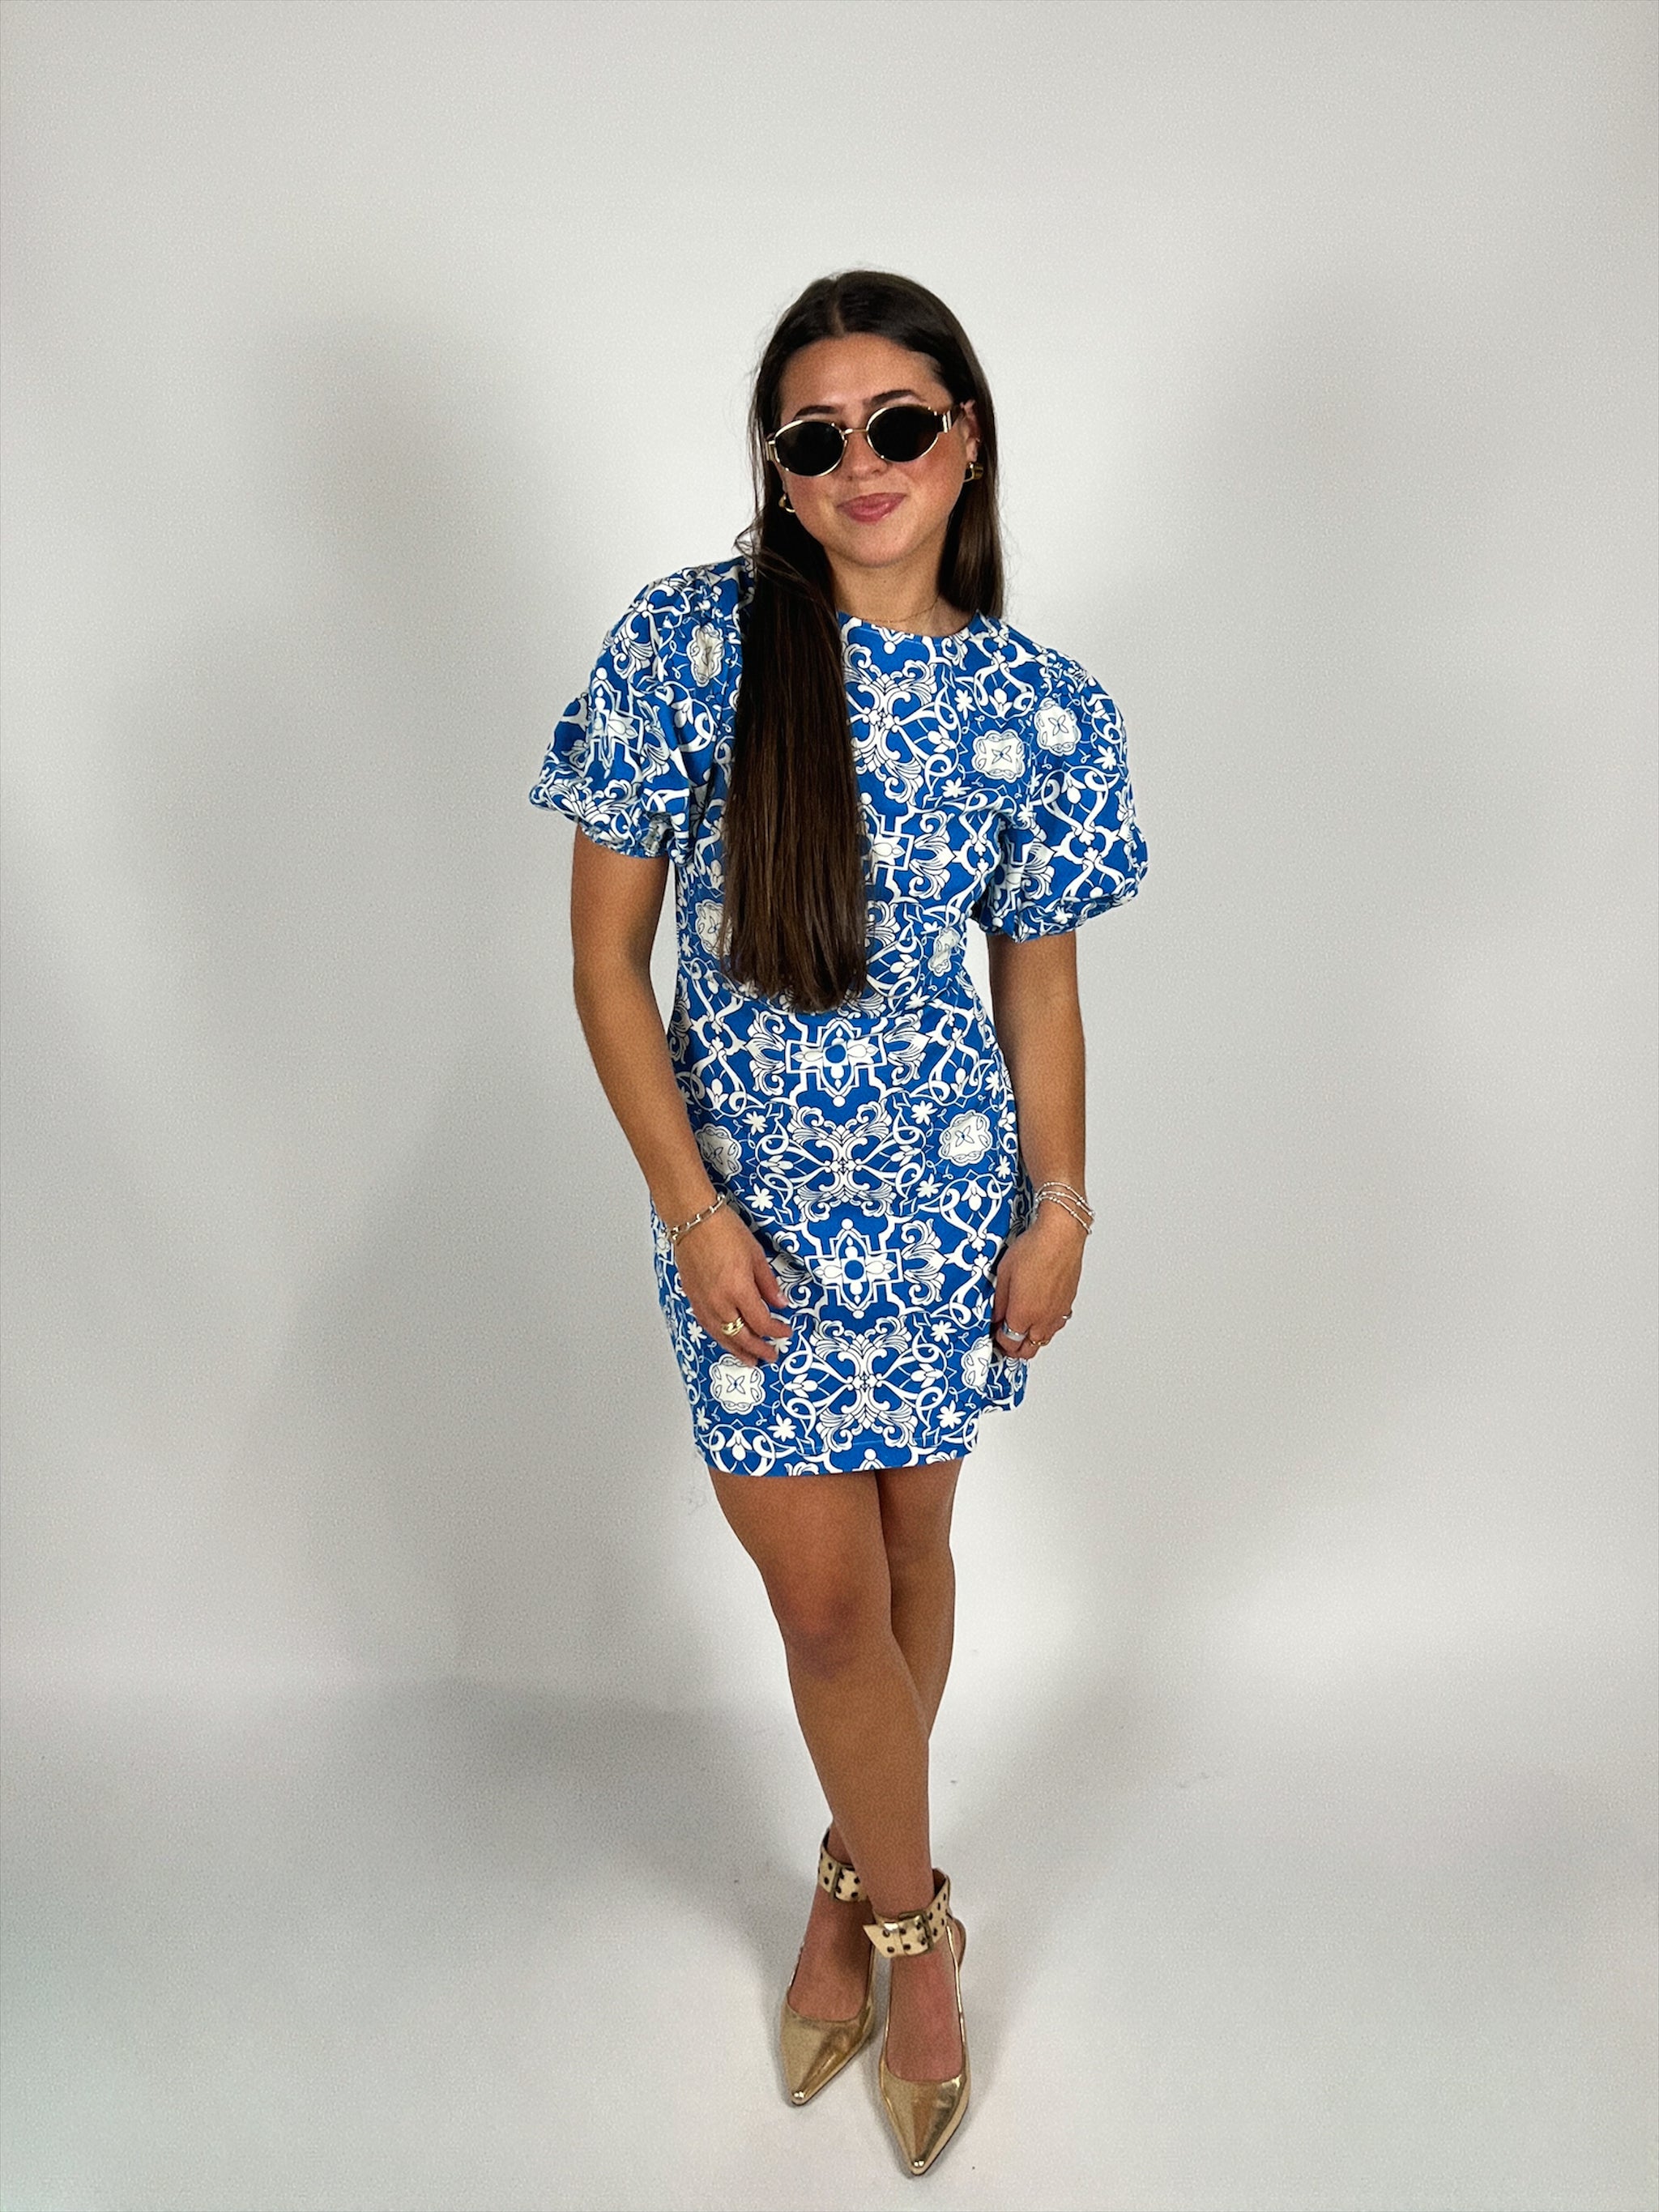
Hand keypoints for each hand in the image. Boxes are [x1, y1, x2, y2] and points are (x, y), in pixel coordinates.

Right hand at [671, 1205, 792, 1366]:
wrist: (692, 1220)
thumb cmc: (724, 1230)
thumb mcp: (756, 1255)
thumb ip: (768, 1284)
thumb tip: (780, 1304)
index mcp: (738, 1290)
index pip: (761, 1323)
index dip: (776, 1331)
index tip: (785, 1332)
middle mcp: (719, 1302)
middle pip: (741, 1336)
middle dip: (758, 1348)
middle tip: (770, 1356)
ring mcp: (704, 1302)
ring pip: (722, 1336)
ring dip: (737, 1350)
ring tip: (749, 1360)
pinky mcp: (693, 1298)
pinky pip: (708, 1326)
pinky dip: (720, 1337)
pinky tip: (727, 1340)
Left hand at [991, 1204, 1084, 1359]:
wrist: (1061, 1236)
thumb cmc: (1034, 1250)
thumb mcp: (1003, 1275)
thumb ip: (998, 1302)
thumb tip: (995, 1317)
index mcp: (1023, 1314)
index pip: (1009, 1343)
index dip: (998, 1340)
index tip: (994, 1332)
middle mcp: (1043, 1319)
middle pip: (1028, 1350)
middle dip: (1014, 1348)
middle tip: (1004, 1336)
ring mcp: (1058, 1313)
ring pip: (1043, 1339)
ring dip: (1031, 1338)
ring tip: (1020, 1325)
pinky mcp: (1068, 1304)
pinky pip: (1056, 1325)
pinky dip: (1045, 1326)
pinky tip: (1038, 1313)